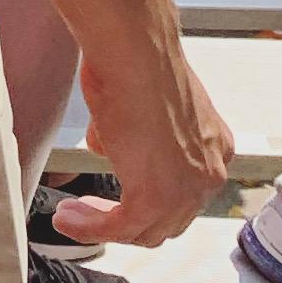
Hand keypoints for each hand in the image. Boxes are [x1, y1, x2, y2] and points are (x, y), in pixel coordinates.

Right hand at [54, 44, 234, 245]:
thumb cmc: (133, 59)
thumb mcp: (137, 102)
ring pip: (147, 230)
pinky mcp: (154, 197)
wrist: (134, 52)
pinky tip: (68, 220)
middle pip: (169, 219)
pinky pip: (120, 227)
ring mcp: (186, 189)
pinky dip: (91, 229)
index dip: (148, 197)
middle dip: (125, 219)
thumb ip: (129, 131)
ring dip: (103, 227)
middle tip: (88, 210)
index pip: (184, 190)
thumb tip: (105, 145)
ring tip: (71, 217)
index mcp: (214, 146)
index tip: (114, 194)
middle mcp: (210, 172)